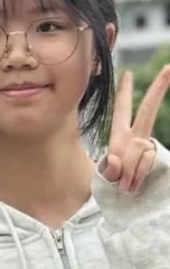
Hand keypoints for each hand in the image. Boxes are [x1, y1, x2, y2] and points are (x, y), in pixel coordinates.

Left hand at [101, 67, 169, 192]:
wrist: (129, 201)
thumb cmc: (115, 185)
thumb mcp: (106, 176)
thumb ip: (110, 169)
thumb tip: (119, 161)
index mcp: (120, 136)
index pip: (121, 110)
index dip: (124, 92)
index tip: (127, 72)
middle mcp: (137, 137)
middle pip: (148, 110)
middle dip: (158, 89)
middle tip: (169, 68)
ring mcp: (148, 147)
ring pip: (139, 149)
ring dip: (130, 170)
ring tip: (125, 185)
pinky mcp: (155, 158)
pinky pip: (146, 161)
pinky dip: (138, 175)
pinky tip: (134, 184)